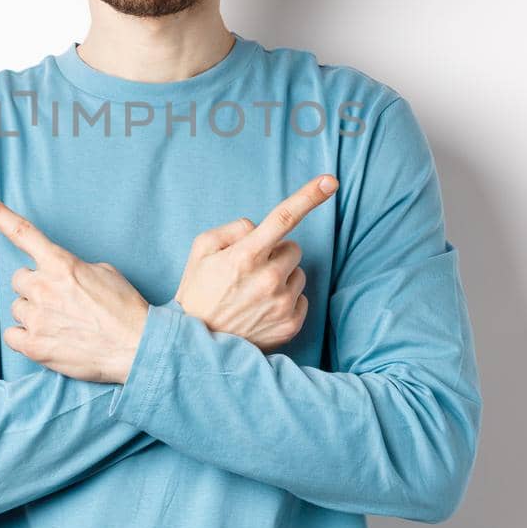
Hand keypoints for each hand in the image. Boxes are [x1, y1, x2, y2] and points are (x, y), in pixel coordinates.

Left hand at [0, 191, 149, 384]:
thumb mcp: (104, 272)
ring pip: (18, 307)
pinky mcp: (34, 346)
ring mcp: (36, 317)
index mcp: (61, 264)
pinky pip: (12, 334)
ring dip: (34, 312)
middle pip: (19, 279)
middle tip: (59, 300)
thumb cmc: (124, 309)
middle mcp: (44, 287)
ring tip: (61, 322)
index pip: (22, 233)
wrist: (137, 347)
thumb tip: (58, 274)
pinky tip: (47, 338)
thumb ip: (72, 267)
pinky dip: (25, 336)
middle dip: (35, 287)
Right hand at [174, 174, 338, 352]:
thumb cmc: (198, 292)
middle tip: (250, 271)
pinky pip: (301, 298)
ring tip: (253, 294)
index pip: (284, 218)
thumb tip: (260, 228)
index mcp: (246, 255)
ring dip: (281, 278)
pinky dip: (286, 301)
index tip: (330, 181)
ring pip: (298, 274)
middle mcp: (268, 279)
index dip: (309, 196)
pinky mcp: (291, 325)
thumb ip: (233, 229)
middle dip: (276, 253)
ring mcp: (282, 304)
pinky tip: (262, 310)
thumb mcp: (201, 250)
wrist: (197, 346)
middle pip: (293, 248)